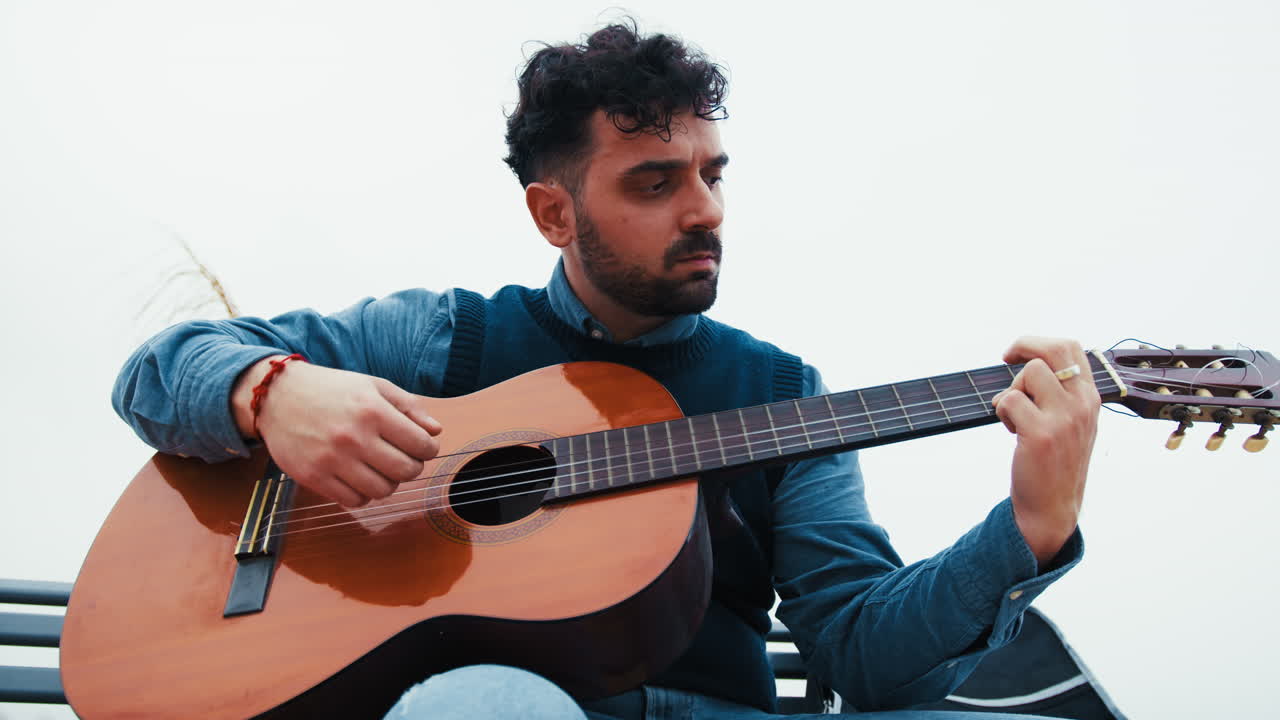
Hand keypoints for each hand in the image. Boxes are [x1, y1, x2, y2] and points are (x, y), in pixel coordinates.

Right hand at [232, 358, 441, 506]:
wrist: (277, 396)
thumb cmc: (331, 390)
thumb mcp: (373, 386)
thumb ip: (409, 406)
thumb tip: (436, 432)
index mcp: (372, 410)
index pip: (421, 445)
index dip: (429, 449)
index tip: (422, 447)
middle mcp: (353, 436)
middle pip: (406, 472)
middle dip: (412, 467)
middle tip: (403, 459)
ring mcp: (331, 459)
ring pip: (383, 491)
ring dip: (388, 482)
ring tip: (379, 467)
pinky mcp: (313, 477)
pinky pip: (354, 501)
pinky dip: (363, 493)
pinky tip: (358, 477)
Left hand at [991, 337, 1099, 567]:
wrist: (1052, 505)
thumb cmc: (1054, 462)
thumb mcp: (1070, 422)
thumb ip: (1060, 394)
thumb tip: (1027, 363)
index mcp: (1090, 398)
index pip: (1071, 348)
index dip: (1039, 342)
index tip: (1017, 353)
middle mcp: (1083, 404)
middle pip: (1054, 350)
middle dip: (1023, 346)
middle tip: (1005, 358)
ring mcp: (1064, 418)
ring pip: (1029, 373)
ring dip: (1012, 390)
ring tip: (1014, 416)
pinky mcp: (1041, 434)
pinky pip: (1009, 400)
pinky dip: (1001, 411)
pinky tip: (1011, 430)